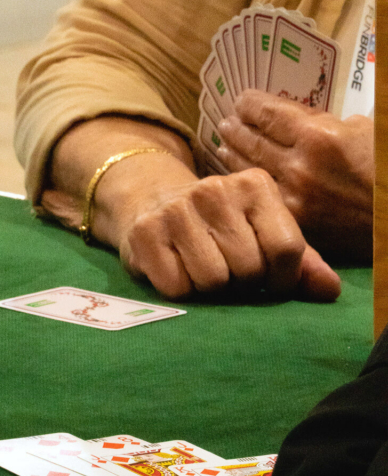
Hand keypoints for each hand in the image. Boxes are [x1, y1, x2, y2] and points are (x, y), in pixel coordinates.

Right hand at [115, 164, 340, 300]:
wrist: (151, 200)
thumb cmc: (220, 226)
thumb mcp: (263, 232)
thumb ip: (301, 262)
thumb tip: (329, 290)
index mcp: (255, 185)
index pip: (285, 249)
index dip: (282, 279)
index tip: (270, 281)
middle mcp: (215, 189)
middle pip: (248, 269)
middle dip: (242, 283)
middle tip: (229, 271)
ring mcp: (177, 209)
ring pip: (213, 281)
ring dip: (210, 288)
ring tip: (202, 268)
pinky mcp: (145, 233)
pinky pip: (177, 288)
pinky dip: (180, 289)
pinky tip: (177, 268)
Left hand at [217, 90, 373, 260]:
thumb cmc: (385, 167)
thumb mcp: (362, 129)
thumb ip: (325, 122)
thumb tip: (295, 120)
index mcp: (319, 136)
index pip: (269, 114)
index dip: (250, 105)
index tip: (241, 101)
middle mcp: (300, 167)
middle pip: (254, 142)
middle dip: (237, 129)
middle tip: (226, 122)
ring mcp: (295, 198)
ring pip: (252, 171)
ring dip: (234, 155)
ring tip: (224, 144)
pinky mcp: (296, 223)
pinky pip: (263, 198)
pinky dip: (248, 184)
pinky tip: (239, 178)